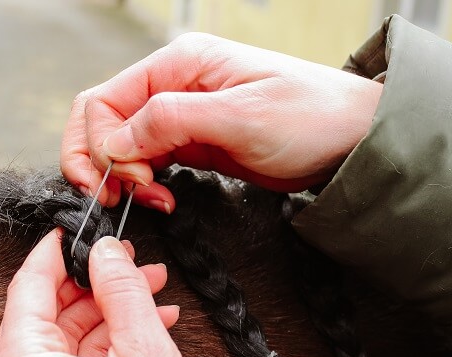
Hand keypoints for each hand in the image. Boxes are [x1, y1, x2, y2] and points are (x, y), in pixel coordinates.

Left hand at [0, 230, 220, 356]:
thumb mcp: (145, 353)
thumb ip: (121, 289)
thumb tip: (106, 249)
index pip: (28, 287)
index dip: (58, 251)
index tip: (80, 226)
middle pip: (48, 316)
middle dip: (97, 286)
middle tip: (137, 265)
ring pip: (64, 344)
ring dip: (108, 317)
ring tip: (154, 296)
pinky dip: (105, 351)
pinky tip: (146, 332)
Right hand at [61, 32, 382, 210]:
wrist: (351, 140)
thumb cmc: (311, 116)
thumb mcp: (241, 117)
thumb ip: (172, 121)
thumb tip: (114, 140)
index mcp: (179, 63)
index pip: (104, 99)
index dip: (101, 144)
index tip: (127, 178)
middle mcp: (173, 84)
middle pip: (102, 119)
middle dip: (99, 161)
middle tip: (120, 196)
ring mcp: (180, 114)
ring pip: (120, 143)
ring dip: (121, 176)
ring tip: (151, 199)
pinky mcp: (191, 142)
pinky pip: (146, 160)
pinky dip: (142, 183)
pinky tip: (162, 198)